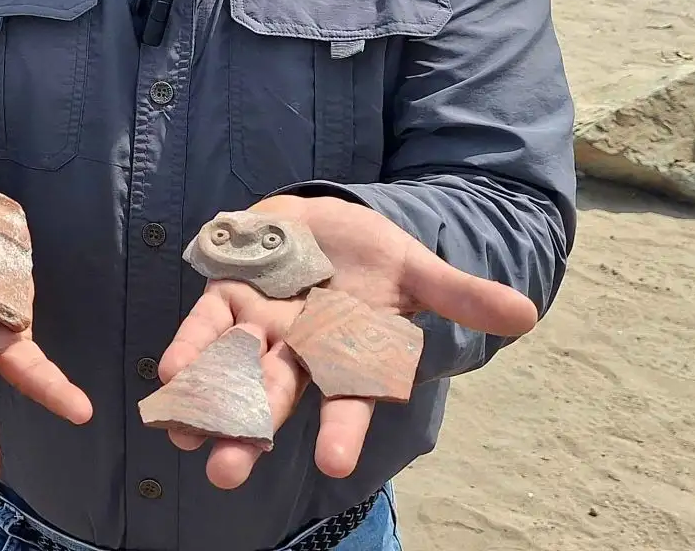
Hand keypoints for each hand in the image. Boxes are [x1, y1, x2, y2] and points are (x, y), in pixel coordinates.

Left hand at [159, 194, 538, 489]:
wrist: (325, 221)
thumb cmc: (372, 259)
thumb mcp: (418, 271)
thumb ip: (461, 296)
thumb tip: (526, 315)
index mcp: (347, 355)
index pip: (345, 402)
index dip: (340, 431)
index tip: (332, 466)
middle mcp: (300, 352)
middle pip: (274, 398)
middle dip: (248, 434)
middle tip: (224, 474)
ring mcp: (261, 325)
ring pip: (231, 369)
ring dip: (205, 401)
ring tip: (181, 435)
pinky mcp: (229, 294)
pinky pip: (206, 323)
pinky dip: (189, 346)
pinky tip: (168, 374)